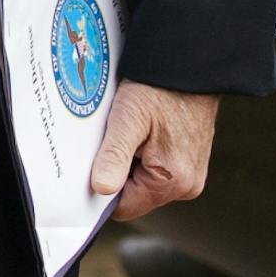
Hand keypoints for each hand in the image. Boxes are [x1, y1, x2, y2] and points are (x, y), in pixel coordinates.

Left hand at [91, 78, 220, 219]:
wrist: (191, 68)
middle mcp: (186, 186)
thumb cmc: (161, 90)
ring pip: (143, 181)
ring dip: (126, 161)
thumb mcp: (128, 119)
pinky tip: (135, 131)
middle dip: (114, 172)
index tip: (85, 169)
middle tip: (104, 141)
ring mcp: (190, 175)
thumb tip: (100, 189)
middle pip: (133, 195)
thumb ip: (114, 157)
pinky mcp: (189, 163)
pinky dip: (140, 154)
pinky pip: (155, 169)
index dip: (100, 191)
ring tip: (122, 132)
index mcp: (172, 182)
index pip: (124, 207)